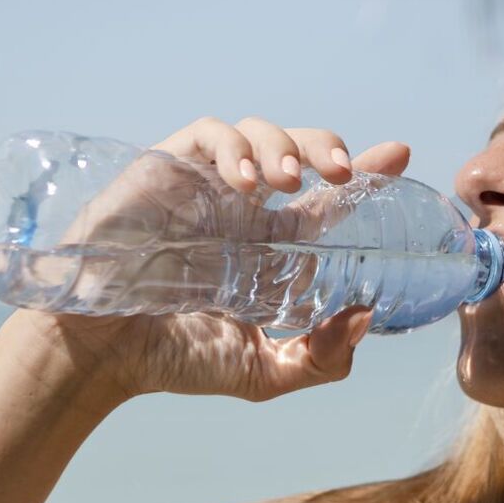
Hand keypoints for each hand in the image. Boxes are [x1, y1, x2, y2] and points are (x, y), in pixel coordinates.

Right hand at [20, 116, 412, 404]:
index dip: (367, 172)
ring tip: (290, 182)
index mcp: (269, 247)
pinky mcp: (163, 171)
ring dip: (284, 145)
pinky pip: (206, 134)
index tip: (400, 155)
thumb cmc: (175, 358)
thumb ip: (321, 359)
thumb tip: (366, 315)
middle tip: (345, 174)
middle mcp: (240, 210)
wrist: (103, 355)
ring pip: (255, 132)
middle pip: (298, 149)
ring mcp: (202, 187)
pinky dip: (234, 147)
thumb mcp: (264, 371)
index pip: (328, 200)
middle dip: (327, 147)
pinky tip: (247, 182)